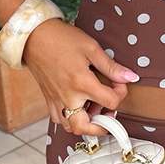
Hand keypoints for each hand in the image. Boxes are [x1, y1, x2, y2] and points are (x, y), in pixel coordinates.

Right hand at [22, 19, 139, 135]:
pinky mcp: (48, 99)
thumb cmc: (61, 38)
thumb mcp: (91, 48)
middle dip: (102, 126)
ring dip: (85, 122)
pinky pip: (58, 119)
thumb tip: (130, 77)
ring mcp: (56, 100)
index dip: (120, 93)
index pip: (110, 102)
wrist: (33, 36)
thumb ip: (111, 67)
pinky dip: (69, 118)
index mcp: (82, 83)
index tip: (118, 83)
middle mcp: (68, 96)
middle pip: (86, 128)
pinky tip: (77, 105)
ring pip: (70, 127)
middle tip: (108, 114)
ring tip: (92, 107)